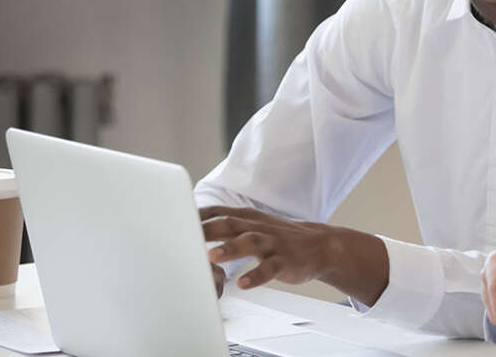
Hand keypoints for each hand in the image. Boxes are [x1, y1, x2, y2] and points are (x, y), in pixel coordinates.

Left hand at [199, 206, 388, 305]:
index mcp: (248, 219)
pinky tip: (243, 283)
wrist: (321, 245)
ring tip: (214, 256)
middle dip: (207, 230)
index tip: (173, 220)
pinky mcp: (285, 261)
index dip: (197, 215)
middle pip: (230, 225)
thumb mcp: (253, 225)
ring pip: (250, 242)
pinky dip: (256, 275)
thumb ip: (226, 225)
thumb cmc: (280, 237)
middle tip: (185, 236)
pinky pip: (270, 268)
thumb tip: (193, 227)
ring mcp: (273, 244)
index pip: (218, 212)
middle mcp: (258, 228)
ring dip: (231, 248)